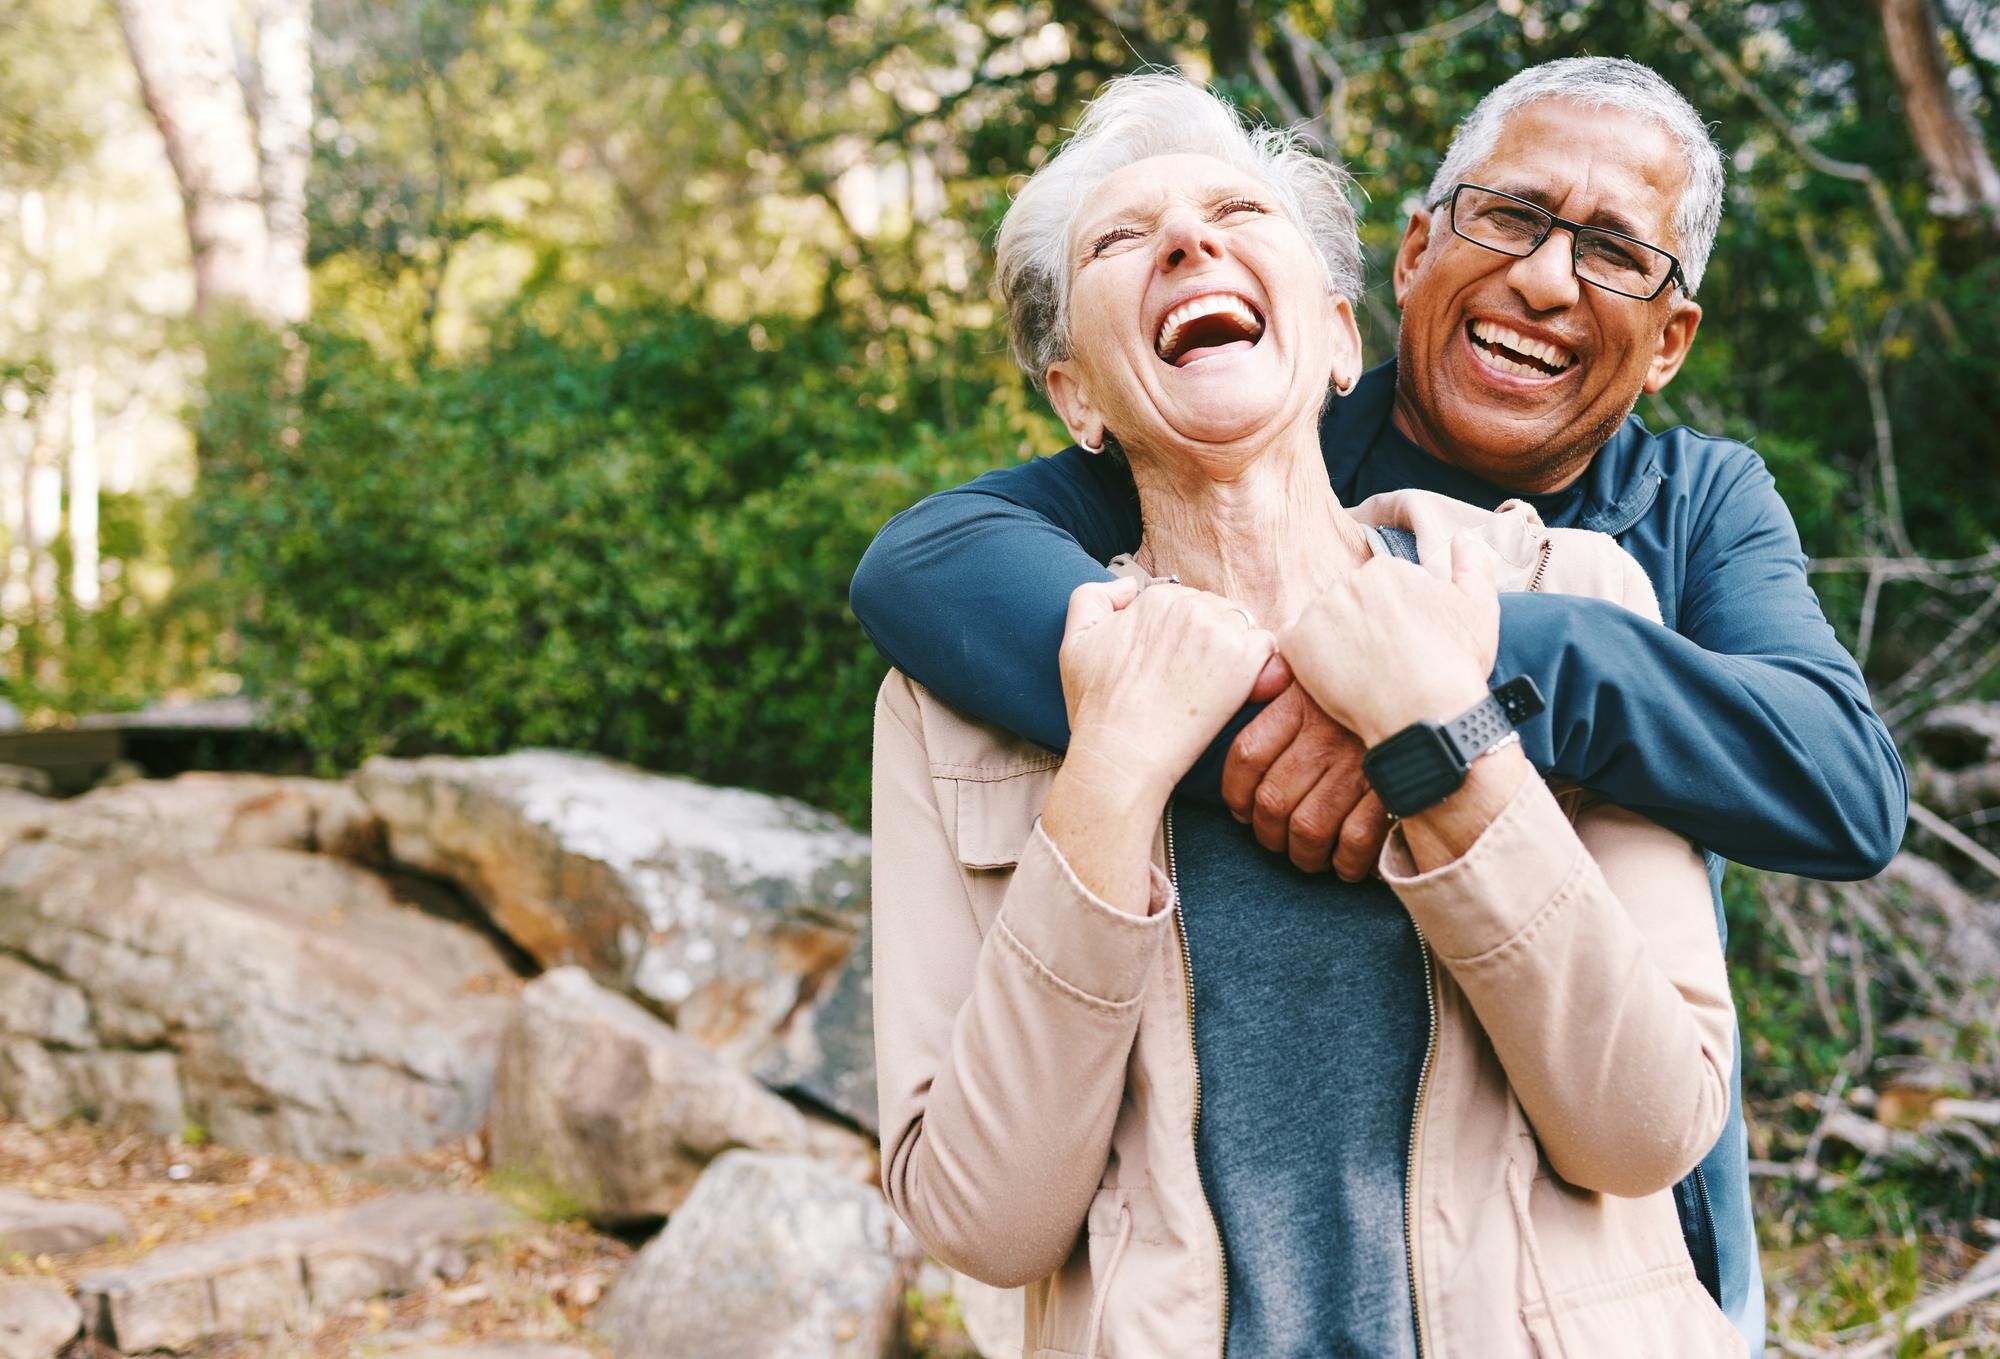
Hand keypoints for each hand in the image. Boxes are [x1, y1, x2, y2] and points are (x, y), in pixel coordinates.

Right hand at [1059, 577, 1275, 802]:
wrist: (1122, 752)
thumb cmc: (1098, 707)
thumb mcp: (1074, 642)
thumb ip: (1093, 597)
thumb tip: (1129, 585)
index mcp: (1155, 598)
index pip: (1184, 600)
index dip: (1180, 633)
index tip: (1173, 664)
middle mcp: (1189, 606)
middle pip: (1216, 609)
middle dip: (1209, 638)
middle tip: (1193, 678)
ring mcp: (1219, 631)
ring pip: (1242, 625)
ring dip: (1235, 650)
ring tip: (1214, 685)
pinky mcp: (1244, 660)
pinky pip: (1268, 647)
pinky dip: (1261, 666)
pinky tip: (1241, 690)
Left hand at [1222, 683, 1390, 878]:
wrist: (1434, 689)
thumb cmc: (1371, 683)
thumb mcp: (1322, 669)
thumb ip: (1282, 679)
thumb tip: (1259, 692)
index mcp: (1302, 702)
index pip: (1248, 755)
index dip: (1236, 792)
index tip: (1241, 809)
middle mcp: (1327, 735)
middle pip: (1272, 801)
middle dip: (1268, 833)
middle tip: (1276, 840)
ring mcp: (1360, 765)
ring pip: (1308, 828)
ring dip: (1303, 854)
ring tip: (1308, 856)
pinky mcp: (1393, 791)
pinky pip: (1356, 841)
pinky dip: (1346, 861)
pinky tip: (1345, 863)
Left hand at [1278, 533, 1500, 745]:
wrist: (1427, 711)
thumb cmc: (1456, 663)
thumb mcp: (1478, 607)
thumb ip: (1471, 565)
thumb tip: (1462, 537)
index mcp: (1386, 569)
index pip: (1377, 590)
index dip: (1390, 621)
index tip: (1402, 645)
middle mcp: (1348, 581)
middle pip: (1346, 604)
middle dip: (1360, 629)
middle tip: (1382, 664)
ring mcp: (1319, 610)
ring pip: (1320, 624)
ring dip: (1334, 644)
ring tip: (1362, 675)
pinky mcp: (1296, 642)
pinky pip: (1291, 645)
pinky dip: (1306, 662)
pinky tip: (1335, 680)